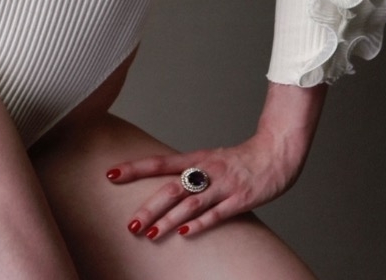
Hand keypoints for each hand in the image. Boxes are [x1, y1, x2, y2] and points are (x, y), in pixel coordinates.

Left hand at [106, 127, 310, 240]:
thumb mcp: (209, 160)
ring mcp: (223, 185)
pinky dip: (201, 223)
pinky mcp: (240, 198)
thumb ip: (187, 172)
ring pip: (191, 203)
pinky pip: (218, 213)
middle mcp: (206, 170)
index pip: (159, 163)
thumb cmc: (238, 160)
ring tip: (150, 234)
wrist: (275, 152)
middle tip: (130, 224)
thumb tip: (159, 187)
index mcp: (196, 158)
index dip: (134, 168)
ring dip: (169, 219)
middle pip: (172, 188)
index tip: (110, 174)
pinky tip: (186, 234)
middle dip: (150, 206)